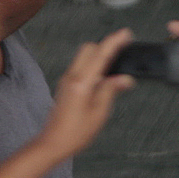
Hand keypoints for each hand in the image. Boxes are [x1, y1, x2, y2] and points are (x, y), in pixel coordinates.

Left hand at [33, 29, 135, 161]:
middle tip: (122, 49)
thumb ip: (111, 90)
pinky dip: (93, 64)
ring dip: (99, 55)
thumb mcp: (99, 112)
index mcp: (82, 82)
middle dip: (106, 46)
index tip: (126, 34)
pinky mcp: (65, 86)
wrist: (52, 144)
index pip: (100, 54)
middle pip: (89, 49)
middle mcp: (72, 77)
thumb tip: (124, 78)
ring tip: (116, 63)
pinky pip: (80, 66)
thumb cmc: (75, 133)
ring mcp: (67, 80)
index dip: (114, 42)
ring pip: (84, 56)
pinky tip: (103, 76)